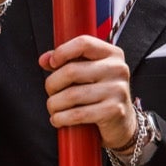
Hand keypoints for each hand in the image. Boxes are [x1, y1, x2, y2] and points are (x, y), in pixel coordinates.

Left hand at [38, 35, 136, 150]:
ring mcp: (118, 90)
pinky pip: (78, 114)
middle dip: (52, 84)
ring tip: (53, 108)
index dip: (62, 52)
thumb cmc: (99, 94)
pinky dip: (61, 118)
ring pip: (71, 95)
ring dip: (54, 104)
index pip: (84, 43)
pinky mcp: (114, 111)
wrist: (121, 122)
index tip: (52, 63)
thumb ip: (66, 61)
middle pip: (71, 71)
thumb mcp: (86, 72)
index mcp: (111, 54)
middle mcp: (117, 69)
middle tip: (51, 92)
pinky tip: (58, 119)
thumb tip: (44, 59)